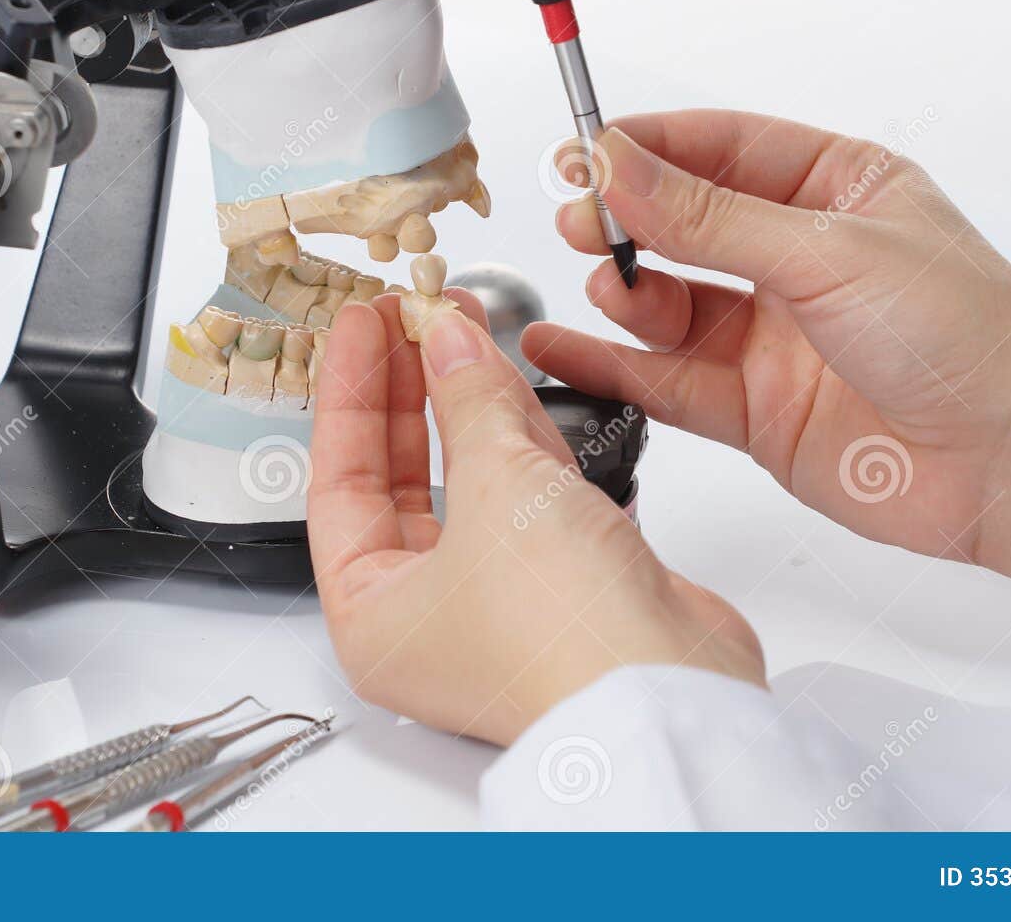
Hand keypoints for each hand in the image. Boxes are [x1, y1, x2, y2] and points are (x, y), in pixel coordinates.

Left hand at [308, 292, 764, 746]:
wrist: (672, 692)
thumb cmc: (563, 638)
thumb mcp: (496, 488)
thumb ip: (467, 401)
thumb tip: (446, 338)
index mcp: (372, 618)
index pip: (338, 481)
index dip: (349, 392)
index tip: (360, 325)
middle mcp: (426, 615)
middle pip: (398, 476)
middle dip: (406, 389)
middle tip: (407, 317)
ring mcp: (497, 598)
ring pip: (465, 478)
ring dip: (463, 400)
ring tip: (455, 324)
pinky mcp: (560, 578)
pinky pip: (523, 490)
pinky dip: (517, 433)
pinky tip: (503, 374)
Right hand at [531, 110, 1010, 611]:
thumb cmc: (974, 337)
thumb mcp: (830, 251)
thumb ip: (711, 218)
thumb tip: (620, 168)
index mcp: (835, 189)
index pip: (718, 148)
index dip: (646, 149)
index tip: (583, 156)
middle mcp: (799, 259)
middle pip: (683, 225)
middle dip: (626, 220)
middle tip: (582, 222)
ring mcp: (775, 337)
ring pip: (669, 305)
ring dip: (624, 292)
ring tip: (608, 286)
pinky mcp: (756, 410)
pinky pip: (666, 380)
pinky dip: (610, 365)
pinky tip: (562, 349)